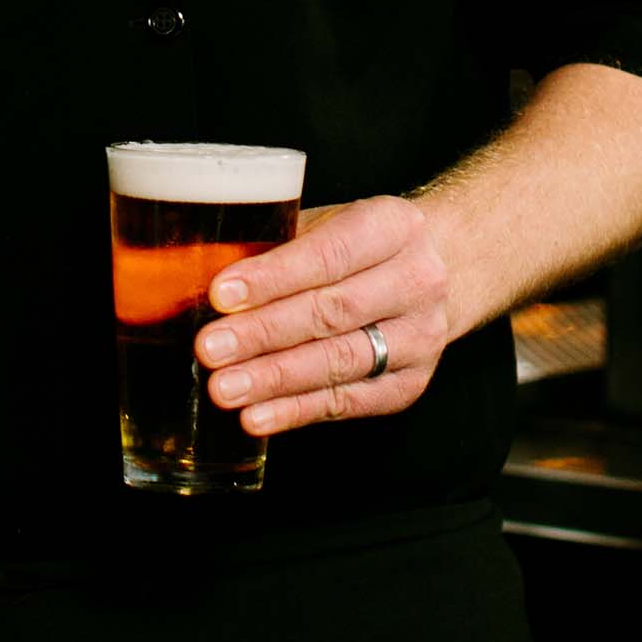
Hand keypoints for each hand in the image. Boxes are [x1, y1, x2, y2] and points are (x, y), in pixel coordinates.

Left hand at [192, 197, 451, 435]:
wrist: (443, 270)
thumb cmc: (361, 246)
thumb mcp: (328, 224)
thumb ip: (275, 246)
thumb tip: (198, 275)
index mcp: (393, 226)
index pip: (329, 254)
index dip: (273, 276)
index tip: (222, 294)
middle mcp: (418, 280)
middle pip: (333, 312)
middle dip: (264, 333)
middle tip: (211, 349)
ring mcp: (420, 336)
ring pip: (341, 362)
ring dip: (276, 379)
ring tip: (224, 389)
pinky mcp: (409, 383)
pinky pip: (348, 402)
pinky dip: (298, 410)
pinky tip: (258, 416)